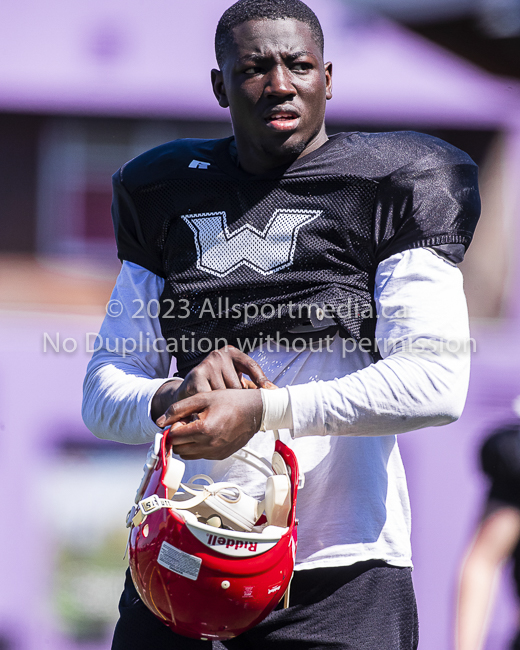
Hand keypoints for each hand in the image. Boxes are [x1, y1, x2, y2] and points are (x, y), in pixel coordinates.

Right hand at [151, 346, 273, 420]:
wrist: (186, 393)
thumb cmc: (214, 388)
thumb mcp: (233, 382)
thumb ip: (250, 385)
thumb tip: (274, 393)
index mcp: (232, 354)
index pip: (251, 365)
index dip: (261, 380)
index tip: (270, 391)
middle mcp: (220, 355)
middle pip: (237, 385)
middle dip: (234, 400)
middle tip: (230, 407)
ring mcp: (207, 364)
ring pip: (224, 393)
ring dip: (221, 405)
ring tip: (215, 408)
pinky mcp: (196, 375)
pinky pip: (210, 397)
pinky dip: (210, 407)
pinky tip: (207, 411)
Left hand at [157, 389, 263, 459]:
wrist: (255, 410)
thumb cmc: (231, 401)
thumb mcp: (202, 398)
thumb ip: (178, 408)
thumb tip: (160, 421)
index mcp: (204, 429)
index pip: (174, 436)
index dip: (173, 427)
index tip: (179, 419)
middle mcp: (210, 444)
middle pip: (179, 448)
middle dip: (178, 436)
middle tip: (187, 423)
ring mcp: (216, 452)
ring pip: (188, 454)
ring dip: (187, 443)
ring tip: (196, 427)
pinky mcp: (221, 456)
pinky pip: (201, 455)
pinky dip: (198, 447)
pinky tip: (206, 433)